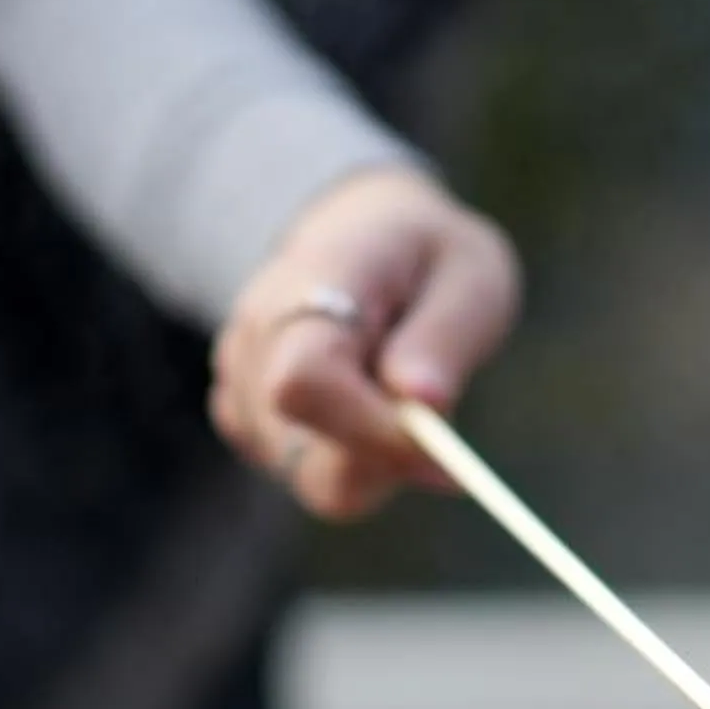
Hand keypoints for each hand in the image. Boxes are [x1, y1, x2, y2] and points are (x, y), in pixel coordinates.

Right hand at [209, 166, 520, 519]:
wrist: (368, 236)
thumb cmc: (429, 259)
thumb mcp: (469, 277)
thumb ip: (444, 338)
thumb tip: (423, 401)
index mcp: (312, 279)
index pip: (304, 380)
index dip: (370, 432)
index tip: (441, 446)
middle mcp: (257, 330)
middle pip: (297, 451)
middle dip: (377, 461)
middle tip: (437, 433)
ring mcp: (240, 375)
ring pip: (303, 472)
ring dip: (367, 457)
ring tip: (397, 387)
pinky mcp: (242, 414)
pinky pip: (300, 472)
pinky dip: (346, 459)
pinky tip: (366, 404)